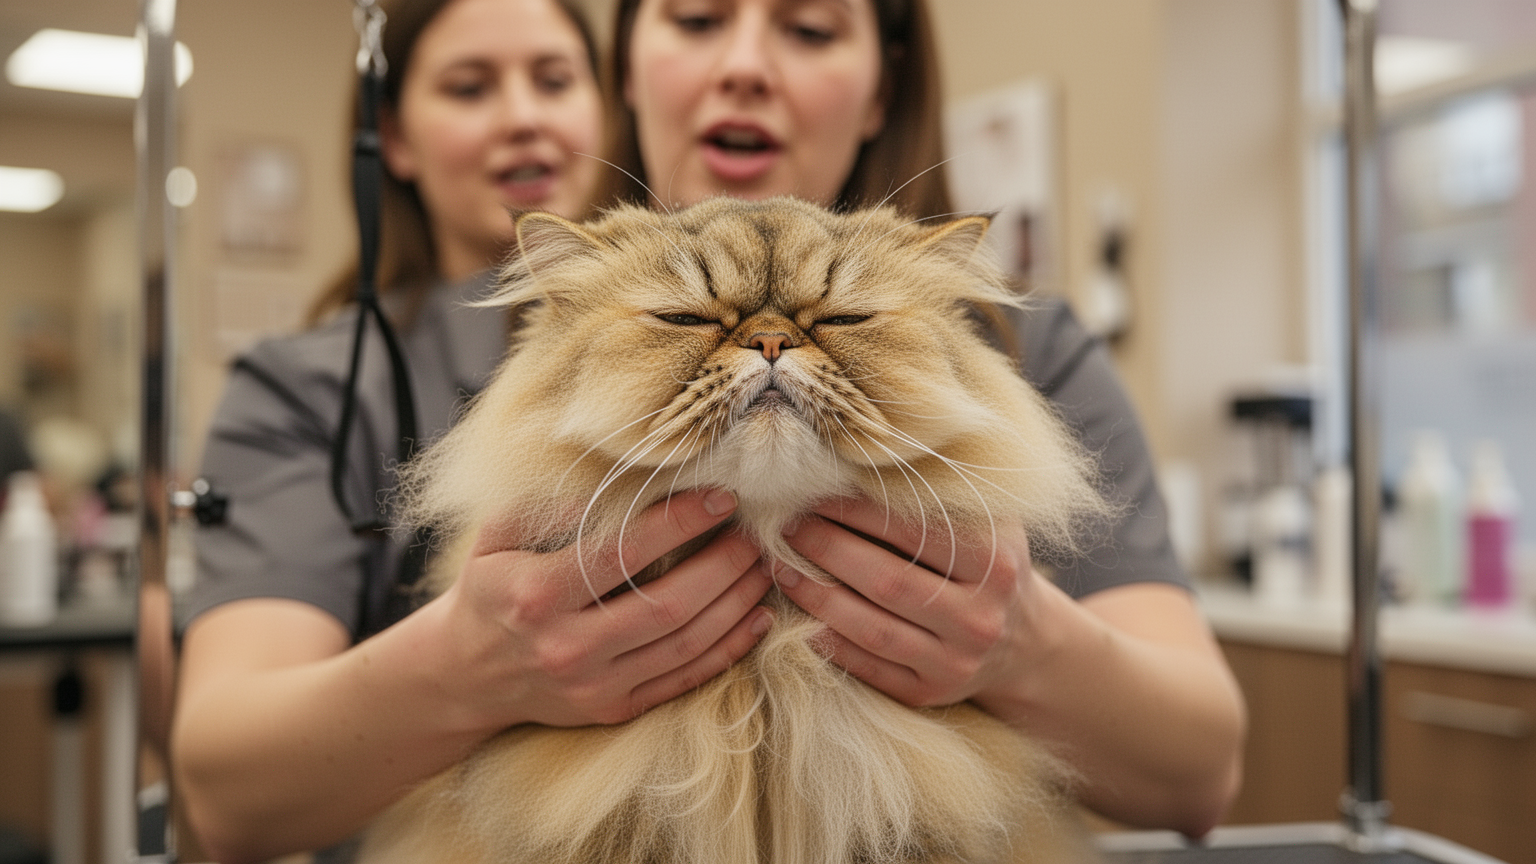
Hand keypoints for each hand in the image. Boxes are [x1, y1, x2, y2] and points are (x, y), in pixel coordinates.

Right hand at [433, 488, 774, 729]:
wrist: (466, 673)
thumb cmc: (491, 590)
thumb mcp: (496, 538)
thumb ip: (545, 507)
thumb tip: (612, 482)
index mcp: (537, 594)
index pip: (622, 554)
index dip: (678, 524)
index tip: (718, 497)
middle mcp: (567, 646)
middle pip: (667, 605)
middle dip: (722, 566)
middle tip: (752, 535)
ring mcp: (594, 686)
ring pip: (685, 645)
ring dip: (735, 604)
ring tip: (762, 567)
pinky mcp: (613, 710)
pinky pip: (684, 680)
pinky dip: (728, 649)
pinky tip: (756, 618)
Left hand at [775, 498, 1048, 709]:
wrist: (1025, 639)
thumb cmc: (988, 563)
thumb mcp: (986, 523)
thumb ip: (938, 497)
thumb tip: (856, 468)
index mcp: (996, 564)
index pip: (914, 532)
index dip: (857, 513)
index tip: (814, 495)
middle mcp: (980, 618)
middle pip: (888, 581)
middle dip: (828, 550)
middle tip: (787, 527)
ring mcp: (956, 663)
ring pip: (873, 630)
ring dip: (818, 597)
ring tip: (783, 568)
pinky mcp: (931, 694)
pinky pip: (869, 669)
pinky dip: (830, 643)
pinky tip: (799, 617)